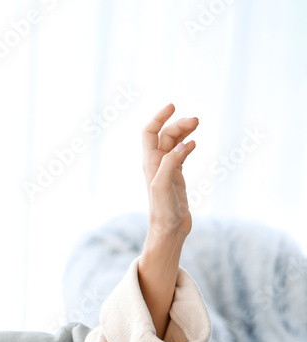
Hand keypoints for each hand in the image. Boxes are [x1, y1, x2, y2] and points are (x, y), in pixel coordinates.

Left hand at [142, 103, 197, 238]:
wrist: (169, 228)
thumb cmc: (163, 210)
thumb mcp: (164, 185)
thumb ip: (171, 163)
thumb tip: (183, 144)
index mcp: (150, 162)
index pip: (150, 132)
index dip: (159, 117)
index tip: (173, 106)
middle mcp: (156, 163)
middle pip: (165, 135)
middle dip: (178, 124)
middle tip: (197, 121)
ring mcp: (167, 169)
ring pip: (174, 143)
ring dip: (184, 131)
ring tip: (198, 124)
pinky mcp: (176, 176)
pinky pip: (180, 155)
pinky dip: (187, 145)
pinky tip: (194, 143)